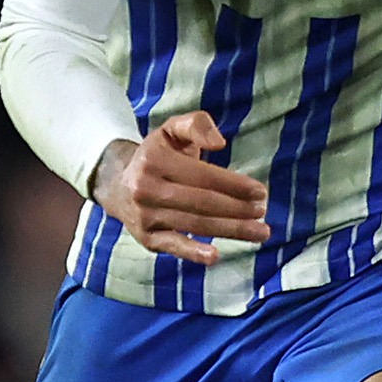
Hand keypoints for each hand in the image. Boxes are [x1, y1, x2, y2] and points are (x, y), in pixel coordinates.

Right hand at [92, 112, 270, 263]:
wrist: (118, 185)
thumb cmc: (158, 155)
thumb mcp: (171, 130)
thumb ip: (196, 124)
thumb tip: (219, 142)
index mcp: (155, 159)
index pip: (203, 176)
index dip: (235, 185)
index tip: (261, 192)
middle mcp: (146, 188)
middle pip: (203, 202)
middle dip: (238, 209)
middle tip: (263, 211)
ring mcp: (146, 215)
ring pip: (195, 224)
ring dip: (232, 230)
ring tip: (260, 232)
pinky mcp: (146, 238)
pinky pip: (173, 246)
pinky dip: (193, 253)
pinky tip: (215, 256)